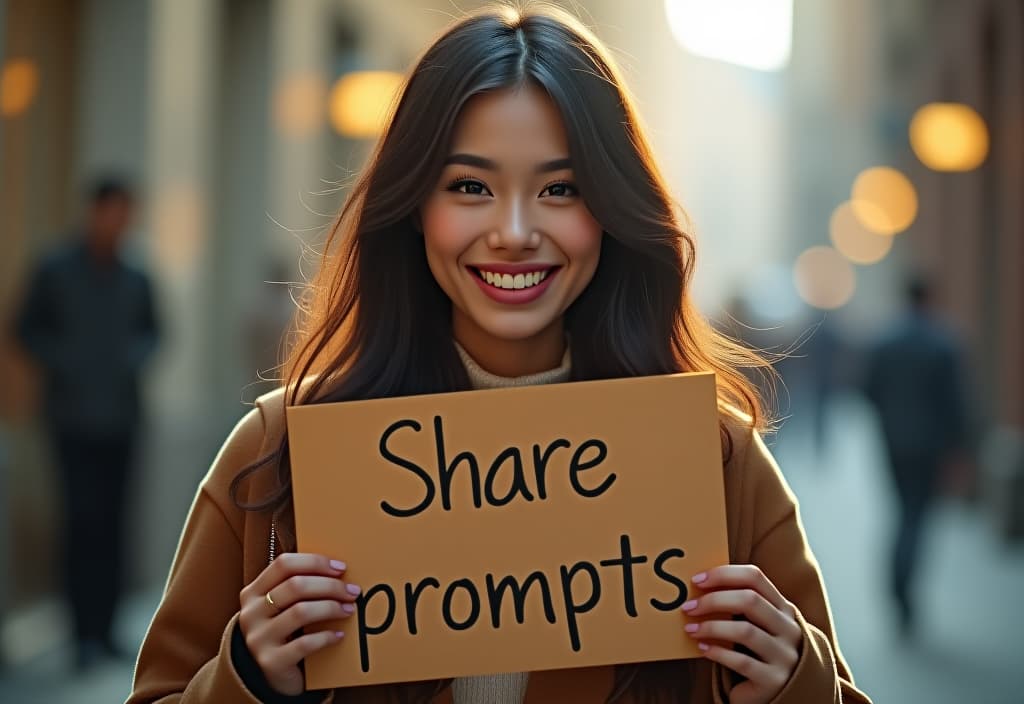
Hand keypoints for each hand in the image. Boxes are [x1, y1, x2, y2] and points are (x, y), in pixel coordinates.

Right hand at [238, 553, 359, 695]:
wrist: (270, 674)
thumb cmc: (285, 632)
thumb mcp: (283, 606)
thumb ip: (299, 587)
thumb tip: (339, 570)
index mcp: (253, 592)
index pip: (284, 564)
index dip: (315, 562)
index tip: (341, 568)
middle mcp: (251, 613)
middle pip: (295, 586)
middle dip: (330, 586)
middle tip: (352, 591)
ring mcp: (258, 638)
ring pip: (300, 612)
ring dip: (331, 608)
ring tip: (349, 610)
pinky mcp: (271, 662)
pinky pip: (304, 644)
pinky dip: (326, 636)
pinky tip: (339, 635)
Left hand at [682, 565, 802, 703]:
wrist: (781, 693)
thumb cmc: (758, 651)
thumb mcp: (758, 624)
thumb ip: (740, 605)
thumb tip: (698, 584)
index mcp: (783, 608)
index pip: (755, 577)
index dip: (723, 574)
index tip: (697, 580)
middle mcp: (789, 629)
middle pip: (750, 600)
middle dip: (713, 600)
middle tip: (688, 607)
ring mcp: (784, 656)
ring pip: (745, 631)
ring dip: (712, 627)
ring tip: (690, 629)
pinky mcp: (773, 680)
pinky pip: (742, 662)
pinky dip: (718, 652)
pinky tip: (702, 649)